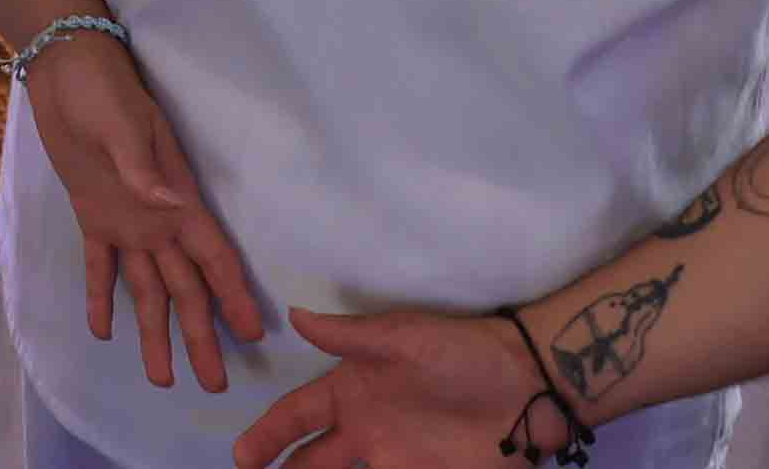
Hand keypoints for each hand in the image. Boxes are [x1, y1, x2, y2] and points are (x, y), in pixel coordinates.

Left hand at [25, 37, 270, 393]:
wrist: (68, 69)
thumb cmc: (104, 91)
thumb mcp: (124, 125)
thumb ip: (144, 170)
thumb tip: (174, 206)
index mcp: (177, 199)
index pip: (213, 258)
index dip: (232, 297)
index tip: (252, 335)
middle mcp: (159, 219)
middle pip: (186, 288)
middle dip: (200, 335)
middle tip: (212, 383)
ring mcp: (127, 219)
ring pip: (149, 288)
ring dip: (155, 330)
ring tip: (161, 377)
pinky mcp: (93, 214)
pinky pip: (101, 265)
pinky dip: (102, 297)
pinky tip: (103, 331)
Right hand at [227, 307, 549, 467]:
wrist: (526, 385)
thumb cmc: (460, 353)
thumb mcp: (403, 337)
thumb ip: (350, 335)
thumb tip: (293, 315)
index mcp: (351, 390)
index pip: (297, 415)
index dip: (267, 435)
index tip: (242, 455)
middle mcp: (365, 429)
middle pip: (311, 459)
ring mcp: (395, 459)